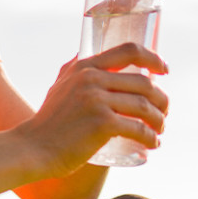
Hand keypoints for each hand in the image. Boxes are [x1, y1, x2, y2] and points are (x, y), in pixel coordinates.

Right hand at [18, 44, 169, 177]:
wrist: (33, 147)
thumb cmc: (49, 121)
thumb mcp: (59, 85)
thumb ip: (74, 70)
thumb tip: (88, 56)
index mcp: (84, 67)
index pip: (129, 51)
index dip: (153, 58)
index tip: (164, 70)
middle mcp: (91, 79)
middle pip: (144, 83)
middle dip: (162, 99)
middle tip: (163, 113)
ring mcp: (97, 100)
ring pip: (145, 106)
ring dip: (159, 120)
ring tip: (159, 130)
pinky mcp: (102, 124)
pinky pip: (138, 129)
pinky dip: (151, 138)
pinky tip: (153, 144)